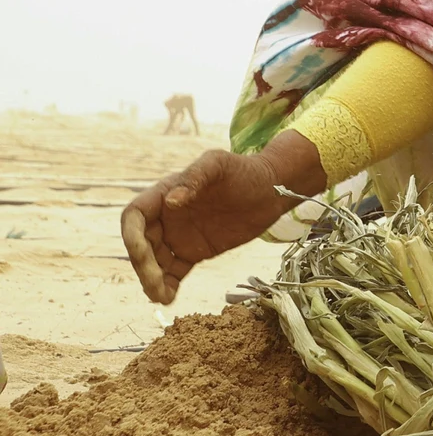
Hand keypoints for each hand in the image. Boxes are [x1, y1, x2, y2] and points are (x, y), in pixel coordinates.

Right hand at [121, 136, 317, 303]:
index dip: (131, 234)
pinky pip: (174, 272)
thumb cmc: (244, 170)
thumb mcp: (219, 164)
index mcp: (165, 193)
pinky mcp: (194, 252)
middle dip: (143, 264)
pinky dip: (168, 285)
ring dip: (152, 280)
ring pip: (155, 262)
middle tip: (154, 282)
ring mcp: (179, 236)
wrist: (272, 189)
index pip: (134, 215)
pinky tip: (168, 298)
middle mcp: (167, 217)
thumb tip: (170, 201)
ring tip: (160, 296)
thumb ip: (195, 177)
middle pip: (141, 243)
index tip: (141, 252)